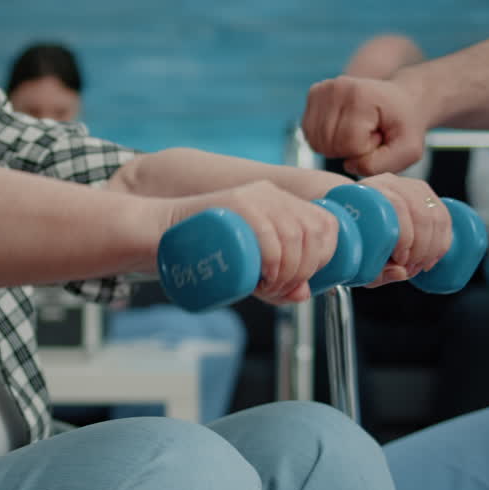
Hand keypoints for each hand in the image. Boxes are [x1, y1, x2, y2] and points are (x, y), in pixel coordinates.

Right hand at [166, 181, 339, 304]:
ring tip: (265, 288)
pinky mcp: (237, 203)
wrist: (161, 232)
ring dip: (289, 272)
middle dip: (305, 270)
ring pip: (296, 235)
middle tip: (277, 289)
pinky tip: (263, 278)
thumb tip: (305, 294)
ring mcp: (255, 197)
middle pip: (315, 231)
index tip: (302, 281)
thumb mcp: (249, 269)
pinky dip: (274, 262)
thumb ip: (277, 280)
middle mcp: (274, 196)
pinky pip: (270, 232)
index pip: (327, 225)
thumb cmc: (202, 252)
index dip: (324, 258)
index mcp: (283, 204)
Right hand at [302, 76, 428, 175]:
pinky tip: (344, 129)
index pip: (349, 144)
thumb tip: (348, 164)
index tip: (380, 135)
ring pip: (316, 143)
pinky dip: (326, 141)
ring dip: (338, 146)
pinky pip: (310, 136)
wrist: (401, 100)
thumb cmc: (404, 125)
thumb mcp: (408, 150)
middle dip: (350, 149)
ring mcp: (321, 90)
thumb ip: (380, 165)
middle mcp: (336, 88)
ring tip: (358, 131)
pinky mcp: (313, 96)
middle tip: (369, 134)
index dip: (366, 150)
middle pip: (329, 144)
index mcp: (360, 95)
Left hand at [357, 173, 453, 285]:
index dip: (404, 237)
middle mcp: (389, 183)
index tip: (401, 261)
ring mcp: (409, 186)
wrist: (353, 220)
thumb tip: (401, 272)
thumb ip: (376, 271)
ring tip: (419, 265)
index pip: (396, 205)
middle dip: (422, 247)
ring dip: (433, 246)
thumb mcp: (359, 263)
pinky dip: (443, 241)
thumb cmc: (354, 242)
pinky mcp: (425, 195)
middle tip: (411, 267)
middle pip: (420, 211)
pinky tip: (431, 257)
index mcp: (366, 192)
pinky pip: (444, 217)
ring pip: (435, 215)